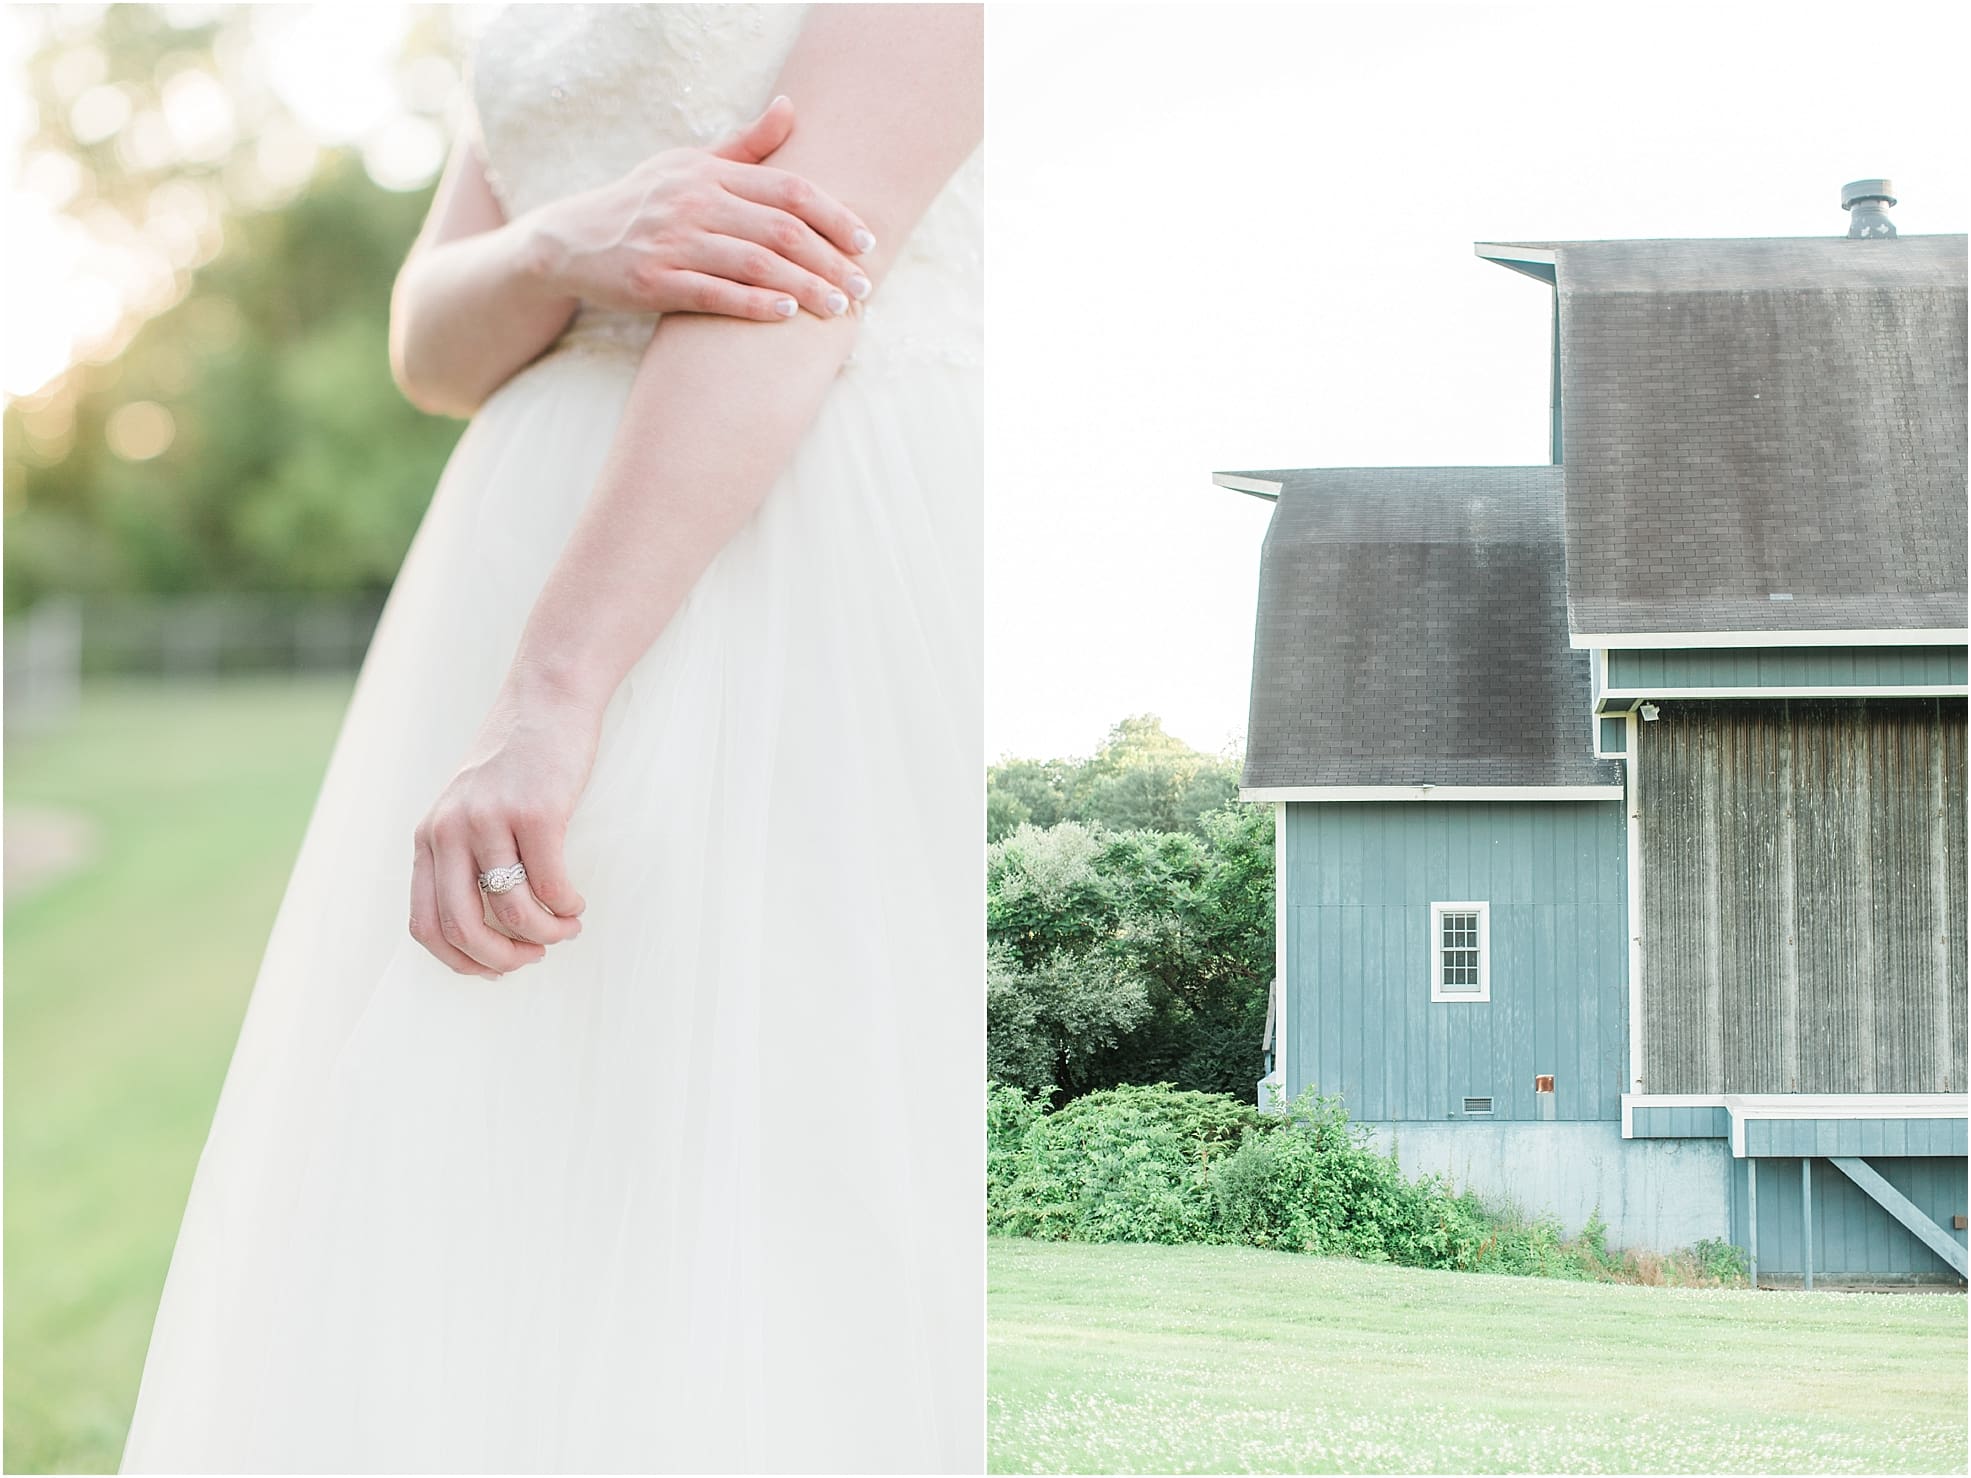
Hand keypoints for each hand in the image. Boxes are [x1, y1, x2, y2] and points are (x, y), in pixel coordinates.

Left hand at [408, 672, 597, 978]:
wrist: (548, 700)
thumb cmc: (518, 763)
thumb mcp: (472, 809)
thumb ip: (466, 858)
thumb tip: (488, 932)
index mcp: (429, 837)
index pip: (424, 924)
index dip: (460, 960)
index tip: (497, 966)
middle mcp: (449, 830)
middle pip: (461, 927)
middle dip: (502, 958)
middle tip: (533, 956)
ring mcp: (490, 819)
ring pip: (511, 911)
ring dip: (546, 933)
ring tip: (567, 926)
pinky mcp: (535, 811)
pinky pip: (550, 884)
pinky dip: (567, 906)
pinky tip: (576, 902)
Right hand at [524, 95, 876, 322]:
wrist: (571, 242)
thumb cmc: (643, 204)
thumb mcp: (688, 164)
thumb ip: (745, 146)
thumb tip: (791, 108)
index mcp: (709, 173)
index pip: (788, 188)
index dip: (834, 215)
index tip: (866, 242)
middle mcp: (694, 202)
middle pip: (781, 229)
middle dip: (830, 261)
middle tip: (863, 288)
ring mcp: (673, 243)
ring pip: (755, 264)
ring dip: (804, 287)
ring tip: (839, 308)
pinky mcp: (654, 283)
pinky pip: (715, 294)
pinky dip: (754, 304)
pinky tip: (786, 314)